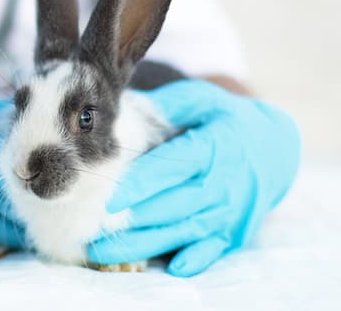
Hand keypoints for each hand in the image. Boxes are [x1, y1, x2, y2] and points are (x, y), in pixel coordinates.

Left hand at [88, 80, 299, 275]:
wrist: (273, 148)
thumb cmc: (223, 120)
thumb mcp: (202, 100)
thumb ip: (167, 104)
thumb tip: (123, 107)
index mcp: (215, 146)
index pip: (175, 167)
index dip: (143, 182)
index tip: (109, 196)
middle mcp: (225, 182)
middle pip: (176, 203)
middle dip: (136, 216)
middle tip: (95, 225)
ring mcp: (231, 211)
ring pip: (185, 230)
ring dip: (145, 243)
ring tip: (103, 251)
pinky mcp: (234, 232)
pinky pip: (212, 249)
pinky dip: (194, 259)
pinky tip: (170, 268)